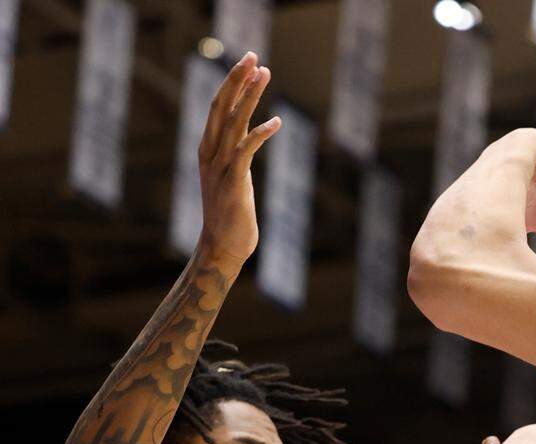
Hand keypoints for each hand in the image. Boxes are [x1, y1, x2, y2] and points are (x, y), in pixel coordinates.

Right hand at [197, 52, 279, 269]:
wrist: (222, 246)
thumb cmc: (230, 215)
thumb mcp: (232, 178)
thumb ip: (235, 156)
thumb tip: (247, 140)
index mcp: (207, 149)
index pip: (218, 107)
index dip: (232, 83)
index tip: (248, 63)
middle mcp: (210, 153)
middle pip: (222, 106)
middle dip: (238, 78)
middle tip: (253, 55)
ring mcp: (220, 166)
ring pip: (234, 121)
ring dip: (251, 95)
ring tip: (265, 73)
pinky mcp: (234, 181)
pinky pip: (246, 150)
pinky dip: (260, 133)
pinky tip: (277, 122)